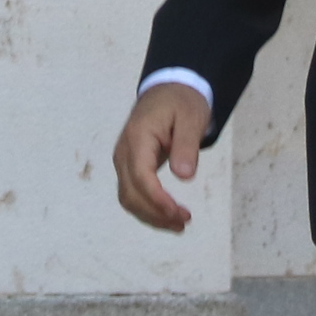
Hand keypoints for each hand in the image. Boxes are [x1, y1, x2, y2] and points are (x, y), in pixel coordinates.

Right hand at [114, 82, 208, 232]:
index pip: (141, 176)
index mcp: (138, 138)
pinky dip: (147, 209)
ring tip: (179, 225)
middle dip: (155, 213)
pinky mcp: (129, 166)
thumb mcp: (191, 118)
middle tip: (185, 221)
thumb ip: (186, 146)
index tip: (177, 213)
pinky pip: (132, 194)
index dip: (157, 199)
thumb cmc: (181, 103)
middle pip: (130, 193)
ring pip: (128, 198)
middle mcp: (124, 152)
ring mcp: (123, 160)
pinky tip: (167, 216)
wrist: (168, 90)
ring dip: (151, 216)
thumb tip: (184, 176)